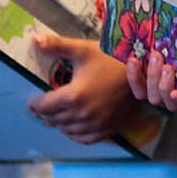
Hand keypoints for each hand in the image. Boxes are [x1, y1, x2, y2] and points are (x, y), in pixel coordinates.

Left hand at [28, 35, 143, 143]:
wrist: (143, 71)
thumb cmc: (111, 58)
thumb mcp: (84, 50)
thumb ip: (57, 46)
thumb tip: (34, 39)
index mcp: (74, 95)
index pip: (44, 106)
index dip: (34, 104)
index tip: (32, 101)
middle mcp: (83, 114)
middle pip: (53, 119)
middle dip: (45, 113)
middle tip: (43, 108)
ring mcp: (96, 124)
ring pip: (67, 130)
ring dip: (58, 124)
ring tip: (56, 116)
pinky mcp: (108, 129)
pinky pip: (84, 138)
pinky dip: (74, 134)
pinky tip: (73, 126)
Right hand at [127, 51, 176, 111]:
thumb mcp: (174, 57)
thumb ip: (164, 50)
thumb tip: (153, 25)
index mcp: (154, 87)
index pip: (138, 86)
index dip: (133, 75)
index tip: (133, 59)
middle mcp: (163, 98)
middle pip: (151, 94)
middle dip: (152, 74)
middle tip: (156, 55)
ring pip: (164, 99)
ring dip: (163, 84)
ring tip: (168, 68)